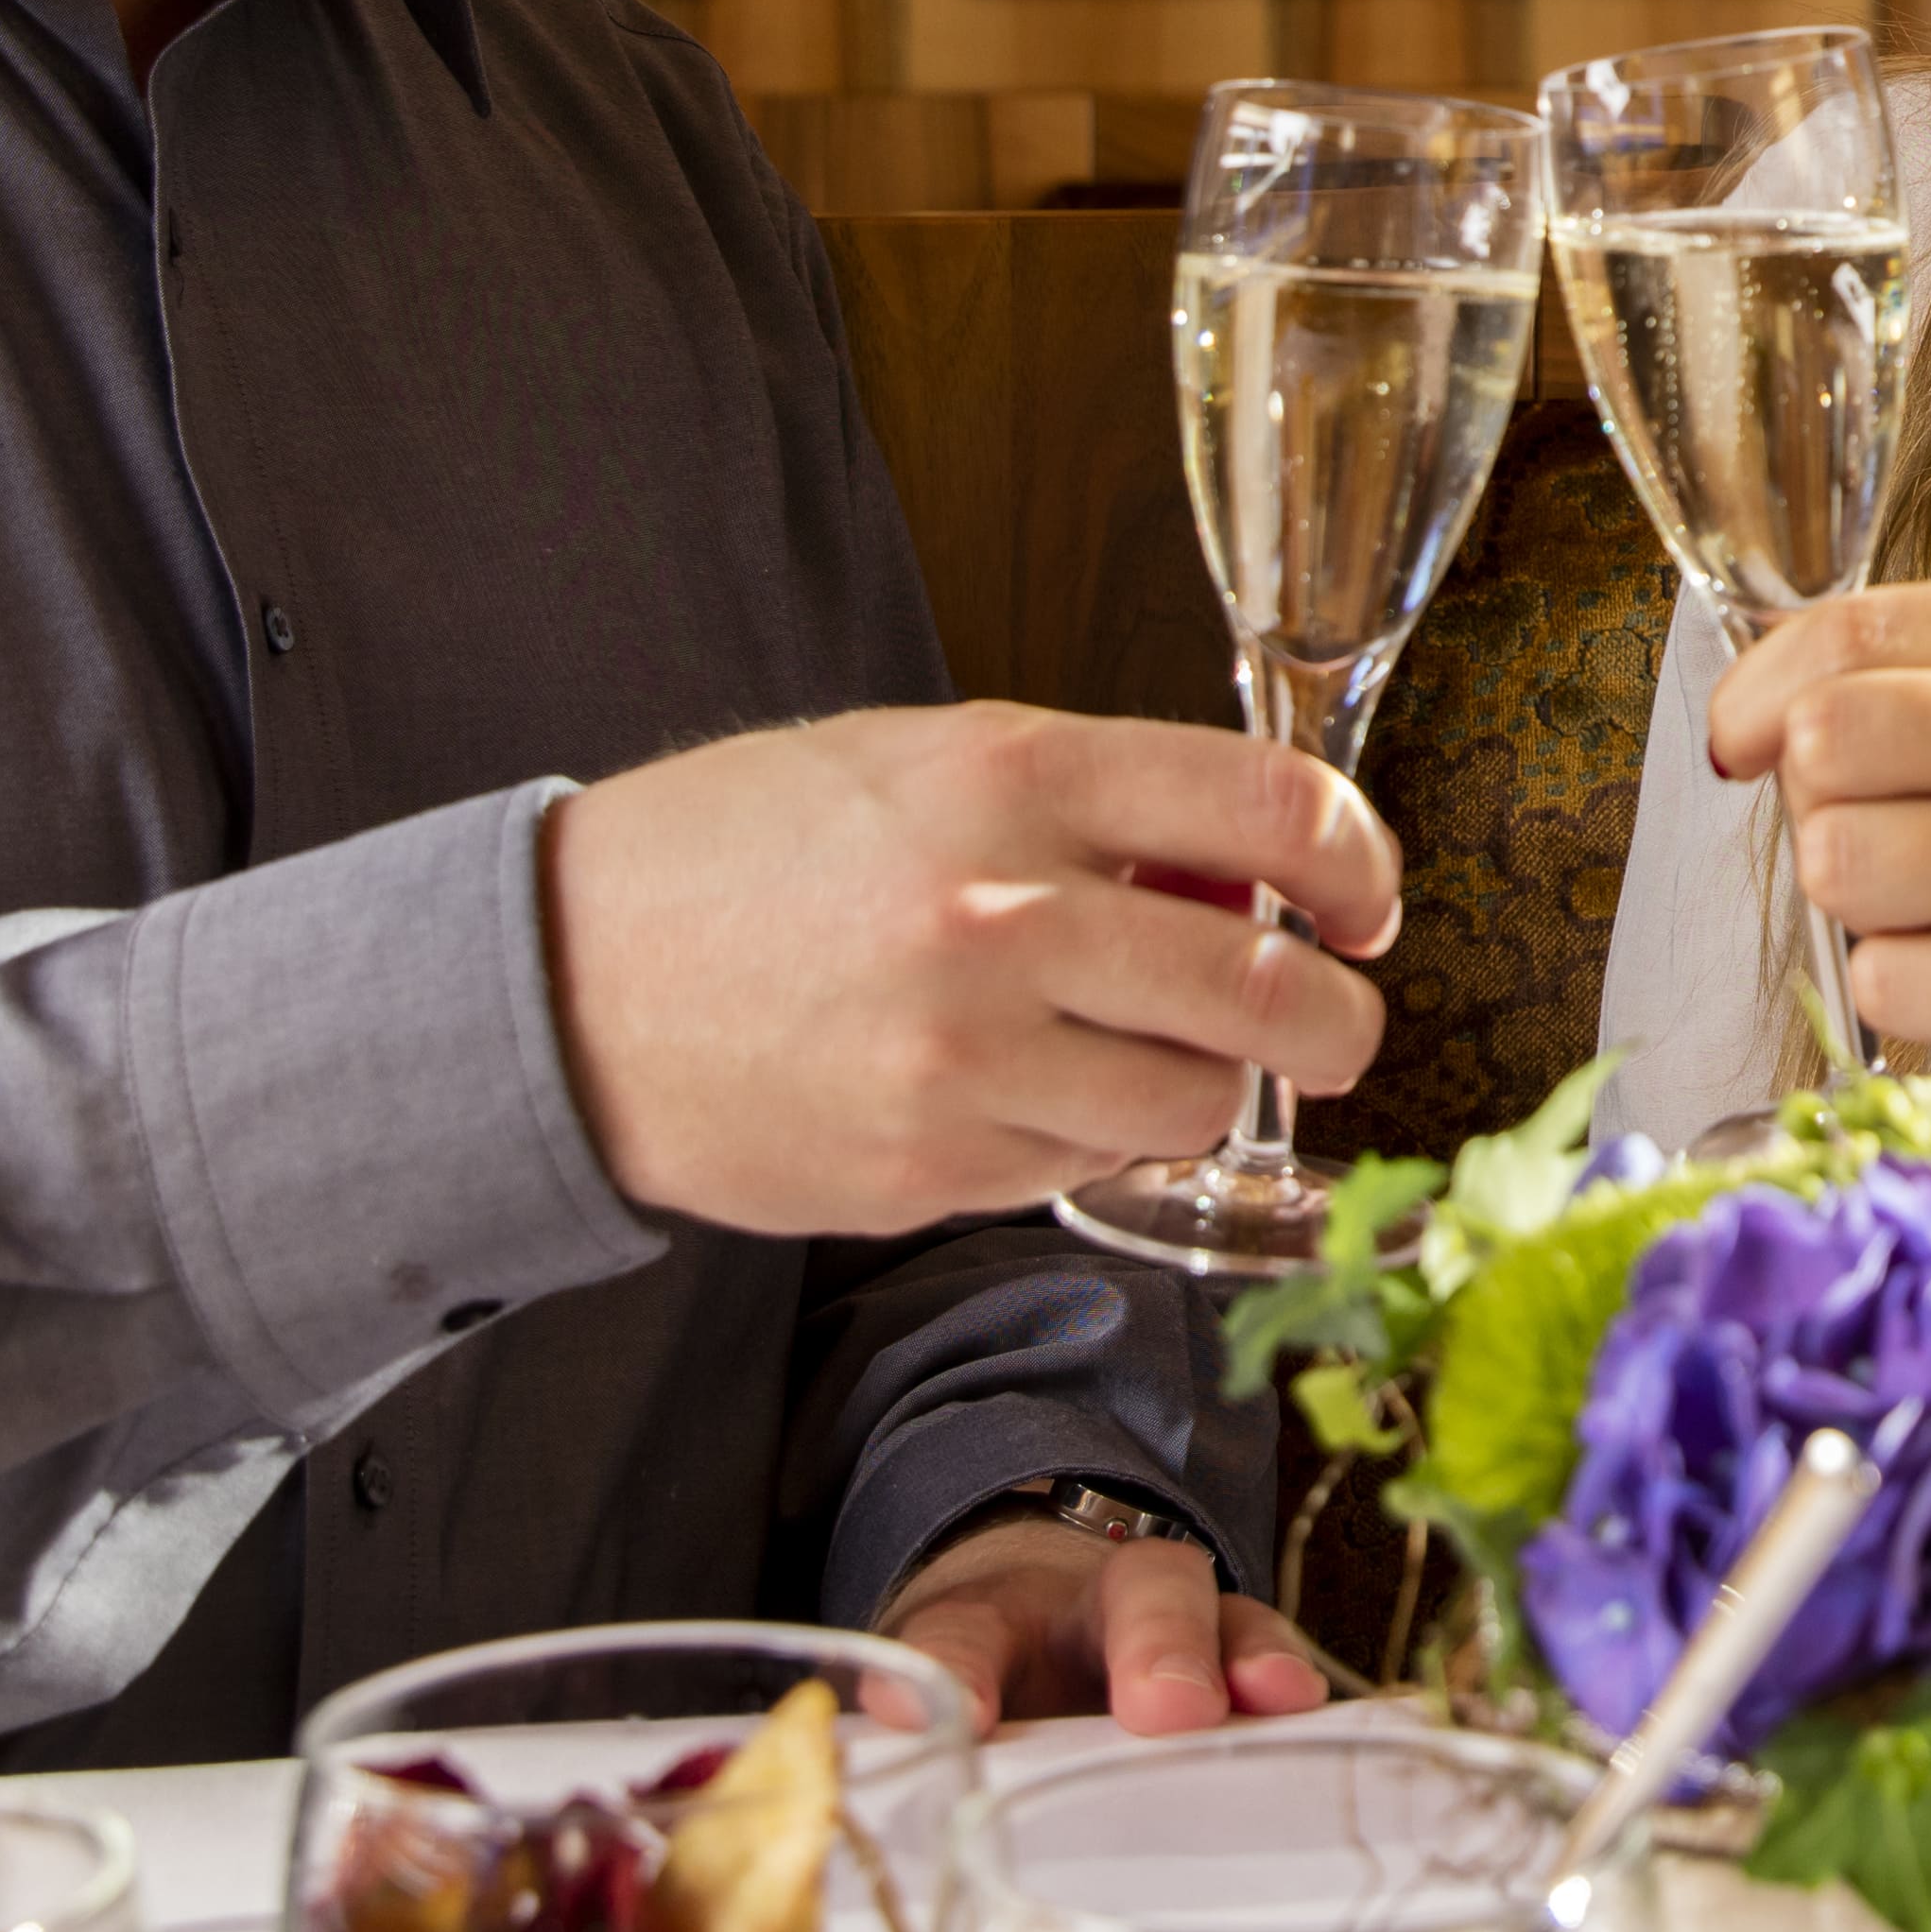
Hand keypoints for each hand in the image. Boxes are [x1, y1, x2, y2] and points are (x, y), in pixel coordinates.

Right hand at [537, 701, 1389, 1232]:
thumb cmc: (746, 855)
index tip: (1364, 900)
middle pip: (1267, 992)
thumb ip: (1088, 803)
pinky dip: (1090, 1137)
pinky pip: (1084, 1166)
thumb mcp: (919, 761)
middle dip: (1336, 1019)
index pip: (1271, 807)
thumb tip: (1245, 873)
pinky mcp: (930, 1170)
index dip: (1359, 862)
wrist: (566, 982)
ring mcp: (966, 1059)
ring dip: (1204, 1087)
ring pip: (1191, 1103)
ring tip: (1148, 1053)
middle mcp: (1002, 915)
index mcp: (1010, 777)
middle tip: (1329, 1020)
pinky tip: (1027, 1093)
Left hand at [879, 1516, 1330, 1732]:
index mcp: (988, 1621)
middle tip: (1167, 1707)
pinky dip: (1293, 1692)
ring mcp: (1180, 1629)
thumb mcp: (927, 1704)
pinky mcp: (1238, 1670)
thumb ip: (899, 1747)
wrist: (1039, 1605)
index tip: (963, 1718)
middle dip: (1153, 1644)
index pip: (962, 1634)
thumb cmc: (985, 1680)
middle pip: (1135, 1593)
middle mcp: (1095, 1606)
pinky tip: (1316, 1725)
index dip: (960, 1670)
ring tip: (1270, 1698)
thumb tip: (842, 1802)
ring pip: (1220, 1614)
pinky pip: (1275, 1668)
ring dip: (1243, 1656)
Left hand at [1711, 577, 1930, 1134]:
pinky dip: (1909, 998)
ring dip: (1866, 910)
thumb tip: (1787, 726)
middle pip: (1824, 745)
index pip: (1852, 629)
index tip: (1742, 746)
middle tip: (1894, 849)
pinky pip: (1891, 983)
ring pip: (1841, 865)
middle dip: (1822, 809)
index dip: (1759, 693)